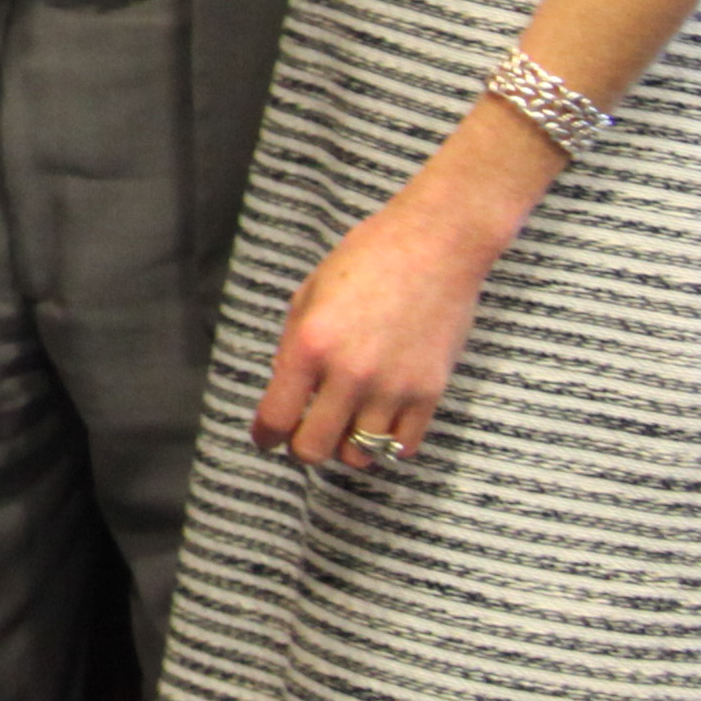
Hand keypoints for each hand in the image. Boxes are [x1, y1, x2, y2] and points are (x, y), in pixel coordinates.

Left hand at [247, 187, 507, 466]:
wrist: (436, 244)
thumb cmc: (367, 259)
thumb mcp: (309, 295)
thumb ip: (292, 347)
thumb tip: (285, 391)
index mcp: (310, 346)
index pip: (276, 418)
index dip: (265, 436)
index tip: (266, 438)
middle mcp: (350, 374)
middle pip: (314, 449)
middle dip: (302, 448)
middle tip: (304, 434)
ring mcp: (393, 387)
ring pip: (360, 455)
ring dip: (346, 448)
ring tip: (344, 429)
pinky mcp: (430, 391)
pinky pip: (404, 446)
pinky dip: (387, 446)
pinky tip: (379, 427)